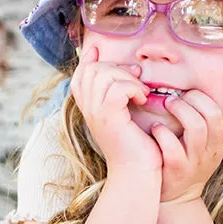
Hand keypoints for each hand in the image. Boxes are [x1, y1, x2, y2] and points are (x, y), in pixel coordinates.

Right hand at [69, 45, 161, 173]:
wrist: (138, 172)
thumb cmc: (137, 145)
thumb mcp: (126, 114)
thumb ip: (122, 93)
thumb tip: (133, 66)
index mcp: (89, 108)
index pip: (80, 75)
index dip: (89, 60)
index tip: (100, 51)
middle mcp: (88, 109)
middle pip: (92, 69)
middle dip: (116, 67)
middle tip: (136, 80)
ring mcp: (96, 113)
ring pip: (103, 74)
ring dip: (127, 77)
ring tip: (140, 92)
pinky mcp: (109, 117)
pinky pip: (118, 88)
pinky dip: (133, 88)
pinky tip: (142, 99)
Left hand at [152, 82, 222, 203]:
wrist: (175, 198)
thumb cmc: (187, 161)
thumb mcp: (205, 146)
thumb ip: (206, 123)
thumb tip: (200, 90)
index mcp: (220, 143)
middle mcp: (212, 151)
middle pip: (213, 116)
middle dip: (196, 98)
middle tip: (178, 95)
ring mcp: (196, 161)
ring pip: (196, 128)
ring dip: (179, 109)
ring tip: (167, 103)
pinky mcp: (177, 170)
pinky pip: (172, 147)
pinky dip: (162, 132)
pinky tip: (155, 127)